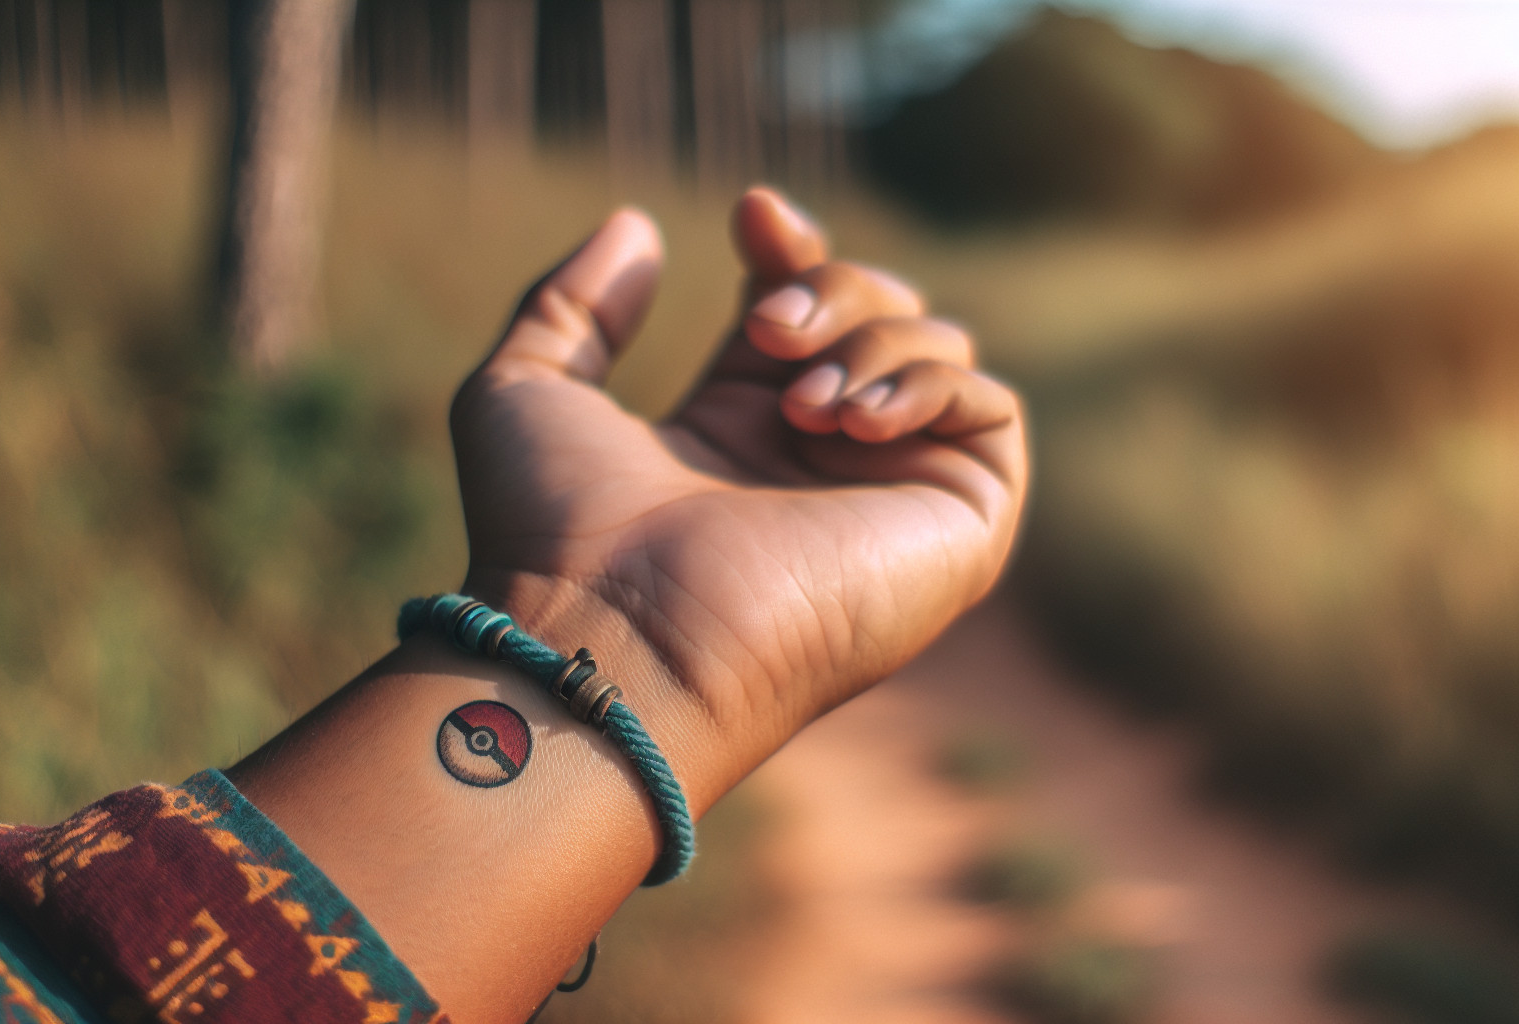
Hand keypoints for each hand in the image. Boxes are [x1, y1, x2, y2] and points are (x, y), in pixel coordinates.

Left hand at [448, 189, 1027, 809]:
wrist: (617, 638)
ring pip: (940, 347)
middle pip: (881, 310)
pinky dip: (930, 384)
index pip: (807, 305)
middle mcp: (823, 461)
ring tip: (802, 404)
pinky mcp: (962, 530)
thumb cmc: (555, 537)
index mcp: (738, 429)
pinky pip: (994, 410)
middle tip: (769, 334)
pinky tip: (852, 422)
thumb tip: (639, 228)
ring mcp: (893, 495)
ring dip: (873, 339)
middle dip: (834, 287)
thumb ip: (572, 305)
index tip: (752, 215)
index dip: (793, 250)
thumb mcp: (524, 392)